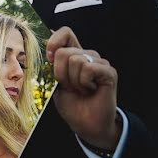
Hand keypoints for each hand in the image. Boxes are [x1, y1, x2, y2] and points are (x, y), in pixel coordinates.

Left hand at [47, 27, 120, 148]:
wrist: (86, 124)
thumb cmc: (71, 103)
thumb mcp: (55, 81)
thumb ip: (53, 62)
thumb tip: (48, 37)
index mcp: (74, 54)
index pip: (66, 33)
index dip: (54, 42)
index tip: (50, 59)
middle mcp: (88, 55)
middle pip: (64, 51)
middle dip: (60, 73)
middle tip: (70, 87)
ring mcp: (100, 63)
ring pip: (75, 60)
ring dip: (72, 80)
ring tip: (81, 90)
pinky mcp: (109, 72)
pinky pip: (88, 69)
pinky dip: (83, 83)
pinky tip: (90, 90)